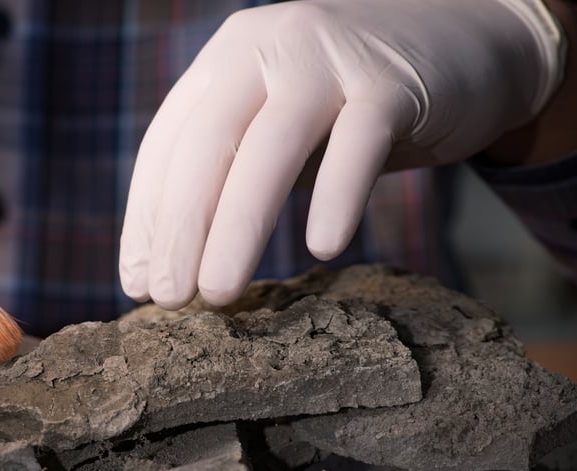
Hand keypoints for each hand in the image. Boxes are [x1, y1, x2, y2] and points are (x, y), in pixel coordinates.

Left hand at [119, 0, 565, 308]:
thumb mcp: (278, 127)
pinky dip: (335, 196)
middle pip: (207, 146)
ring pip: (270, 148)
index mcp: (225, 61)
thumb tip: (168, 268)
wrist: (465, 41)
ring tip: (219, 294)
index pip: (166, 145)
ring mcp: (328, 58)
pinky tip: (321, 249)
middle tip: (168, 299)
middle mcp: (266, 49)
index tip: (137, 282)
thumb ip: (232, 174)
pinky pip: (358, 144)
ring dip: (238, 228)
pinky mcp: (392, 81)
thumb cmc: (352, 104)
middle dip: (180, 229)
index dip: (146, 218)